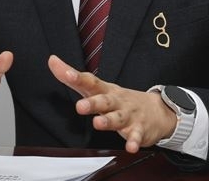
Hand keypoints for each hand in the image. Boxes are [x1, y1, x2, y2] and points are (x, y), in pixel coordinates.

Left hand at [47, 55, 176, 152]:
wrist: (157, 110)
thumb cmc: (120, 99)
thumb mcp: (98, 88)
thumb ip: (75, 78)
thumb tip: (52, 61)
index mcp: (105, 91)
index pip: (90, 82)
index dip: (78, 78)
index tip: (66, 73)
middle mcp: (116, 101)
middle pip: (104, 100)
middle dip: (92, 103)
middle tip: (80, 106)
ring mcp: (128, 115)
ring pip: (117, 118)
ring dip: (108, 121)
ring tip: (98, 123)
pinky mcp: (139, 130)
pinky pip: (136, 136)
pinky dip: (133, 141)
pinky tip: (130, 147)